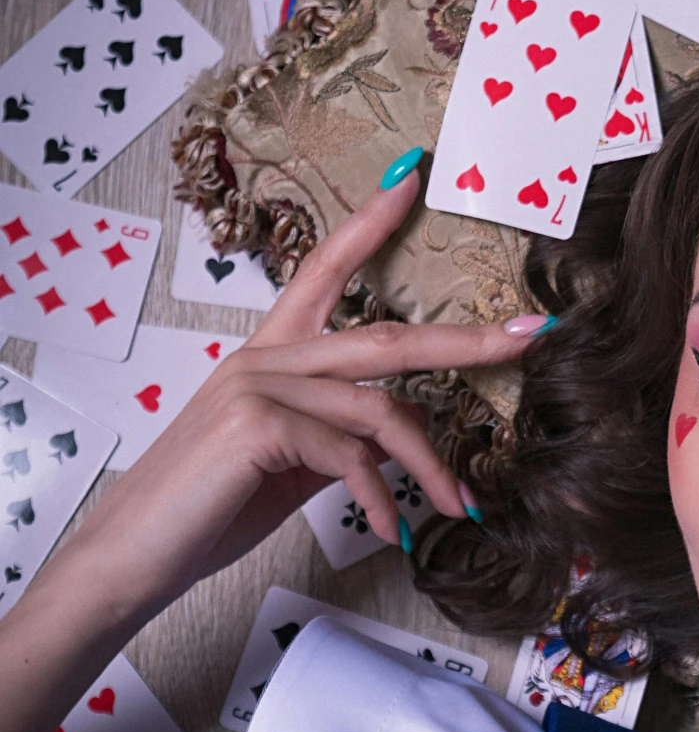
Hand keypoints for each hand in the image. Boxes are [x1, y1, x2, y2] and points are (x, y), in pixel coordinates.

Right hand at [57, 161, 545, 627]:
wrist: (135, 553)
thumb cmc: (206, 508)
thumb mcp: (290, 464)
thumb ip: (342, 438)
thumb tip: (403, 437)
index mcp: (271, 356)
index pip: (323, 268)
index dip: (368, 222)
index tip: (408, 178)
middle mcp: (265, 358)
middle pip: (385, 336)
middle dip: (466, 341)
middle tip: (530, 337)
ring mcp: (258, 385)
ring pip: (379, 409)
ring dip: (432, 465)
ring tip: (461, 505)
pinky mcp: (256, 424)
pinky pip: (349, 457)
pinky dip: (382, 498)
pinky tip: (393, 531)